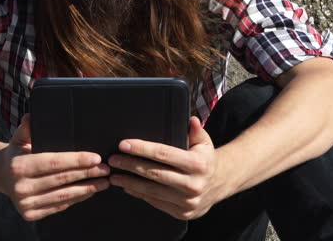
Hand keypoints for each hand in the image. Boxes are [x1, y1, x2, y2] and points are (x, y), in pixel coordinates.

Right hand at [0, 115, 110, 220]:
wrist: (1, 176)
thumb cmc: (17, 154)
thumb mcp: (18, 138)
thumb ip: (27, 128)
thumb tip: (31, 117)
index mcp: (19, 166)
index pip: (54, 162)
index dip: (77, 160)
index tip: (96, 157)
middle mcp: (21, 187)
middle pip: (62, 180)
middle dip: (88, 174)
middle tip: (106, 169)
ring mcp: (26, 203)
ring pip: (64, 196)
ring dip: (87, 189)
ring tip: (104, 182)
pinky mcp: (31, 214)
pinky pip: (59, 206)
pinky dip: (77, 199)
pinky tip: (89, 191)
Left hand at [107, 116, 228, 219]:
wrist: (219, 184)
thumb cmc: (205, 159)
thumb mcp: (204, 142)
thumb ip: (196, 130)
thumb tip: (191, 120)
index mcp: (199, 164)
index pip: (164, 154)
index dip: (142, 149)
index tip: (124, 144)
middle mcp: (194, 185)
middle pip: (154, 173)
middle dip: (130, 165)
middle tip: (112, 159)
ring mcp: (188, 202)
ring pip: (152, 190)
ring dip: (129, 182)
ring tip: (114, 174)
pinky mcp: (182, 213)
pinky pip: (156, 202)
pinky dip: (139, 193)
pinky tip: (128, 185)